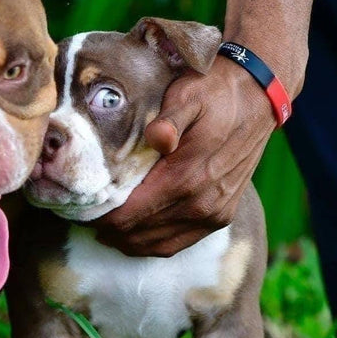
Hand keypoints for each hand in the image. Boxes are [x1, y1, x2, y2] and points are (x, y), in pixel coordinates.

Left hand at [93, 59, 275, 256]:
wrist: (258, 97)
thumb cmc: (215, 92)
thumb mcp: (188, 95)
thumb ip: (170, 119)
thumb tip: (157, 138)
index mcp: (186, 178)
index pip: (128, 214)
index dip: (98, 217)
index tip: (78, 206)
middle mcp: (201, 204)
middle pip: (136, 233)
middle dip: (106, 228)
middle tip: (82, 214)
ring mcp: (213, 215)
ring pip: (155, 245)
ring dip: (125, 239)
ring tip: (102, 225)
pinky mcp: (220, 217)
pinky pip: (177, 244)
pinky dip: (151, 243)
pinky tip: (132, 233)